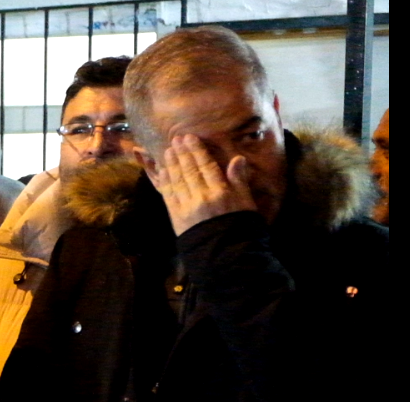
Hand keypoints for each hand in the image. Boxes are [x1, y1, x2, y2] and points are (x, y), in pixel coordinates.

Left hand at [142, 134, 256, 235]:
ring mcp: (187, 208)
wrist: (225, 256)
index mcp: (220, 193)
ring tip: (167, 151)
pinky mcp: (176, 218)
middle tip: (175, 139)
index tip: (190, 138)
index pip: (206, 167)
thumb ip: (239, 180)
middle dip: (182, 154)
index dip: (197, 151)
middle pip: (189, 171)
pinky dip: (165, 181)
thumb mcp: (246, 204)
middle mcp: (202, 199)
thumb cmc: (240, 228)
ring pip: (177, 181)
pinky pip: (168, 196)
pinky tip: (162, 171)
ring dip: (171, 164)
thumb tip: (238, 158)